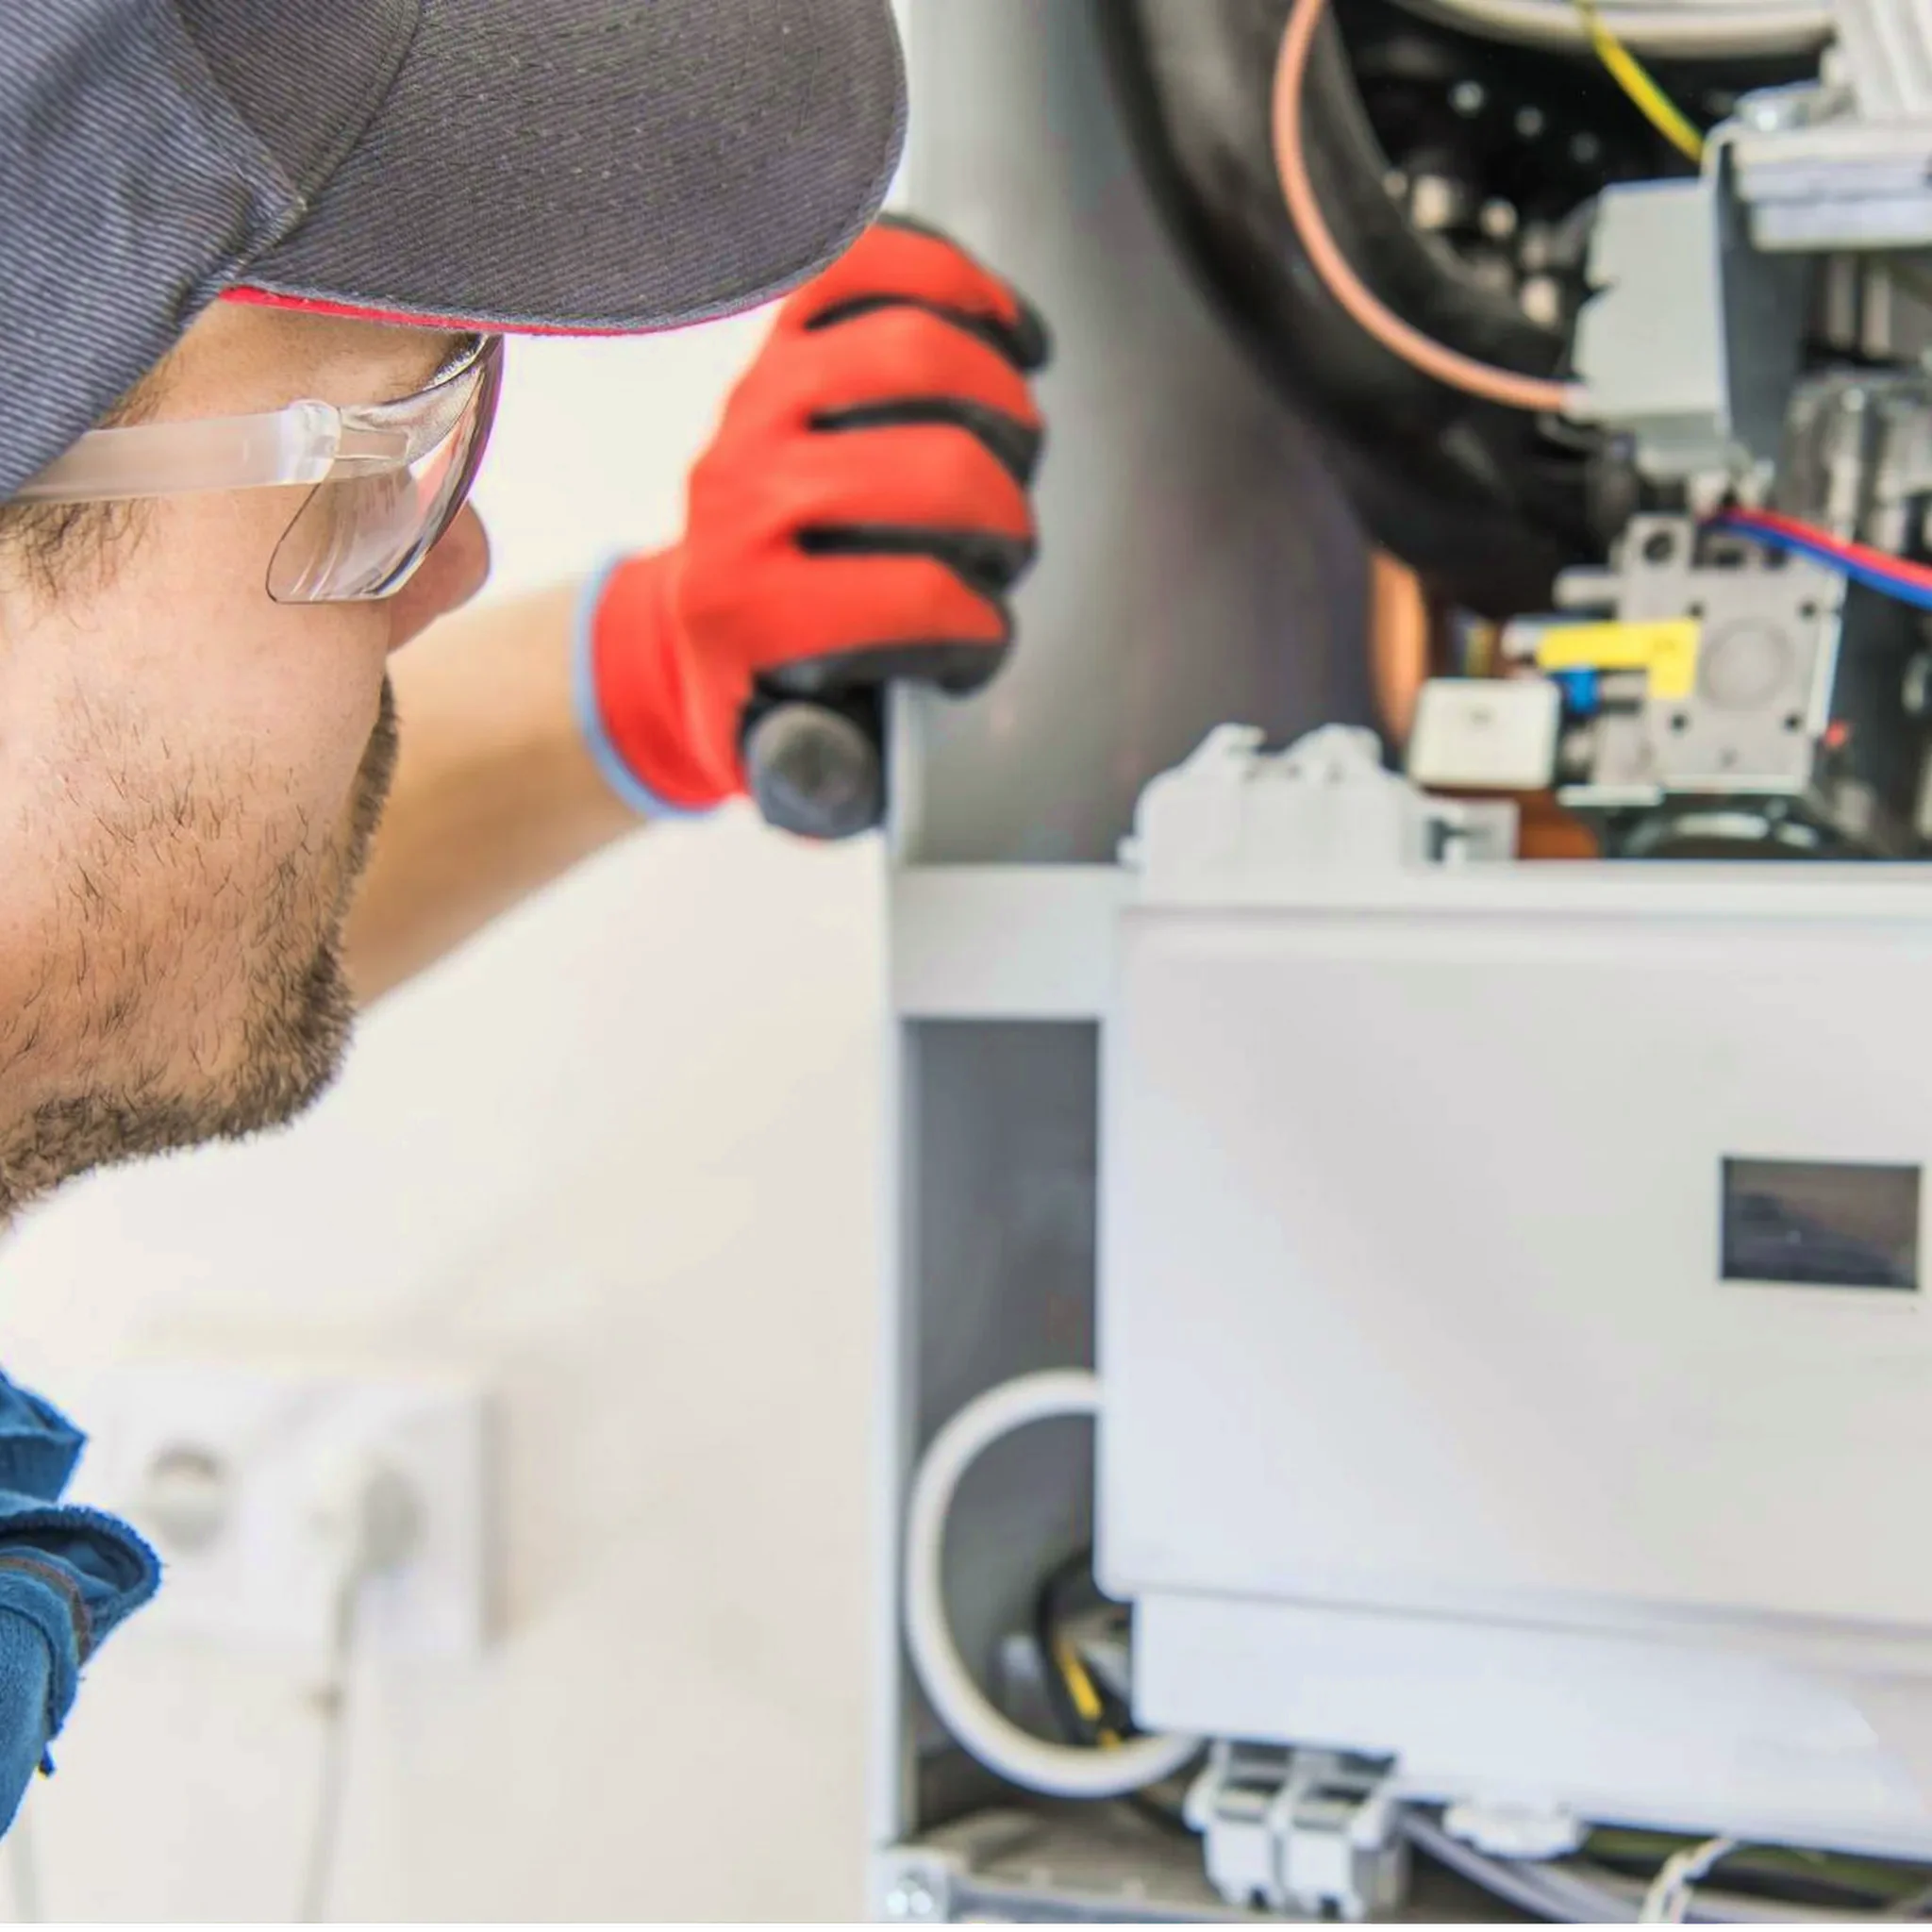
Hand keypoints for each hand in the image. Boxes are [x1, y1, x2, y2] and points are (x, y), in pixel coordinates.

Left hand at [577, 216, 1049, 815]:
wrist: (681, 631)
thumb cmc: (762, 694)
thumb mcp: (786, 767)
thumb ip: (828, 777)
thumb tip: (854, 758)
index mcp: (744, 609)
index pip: (912, 598)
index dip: (977, 629)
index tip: (977, 643)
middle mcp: (739, 493)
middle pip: (935, 469)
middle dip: (1003, 521)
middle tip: (1002, 551)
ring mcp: (756, 404)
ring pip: (916, 353)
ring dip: (1001, 406)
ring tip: (1013, 450)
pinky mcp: (777, 343)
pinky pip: (871, 264)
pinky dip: (955, 280)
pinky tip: (1004, 332)